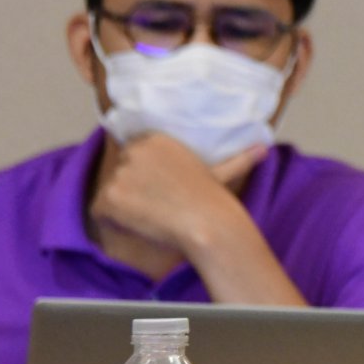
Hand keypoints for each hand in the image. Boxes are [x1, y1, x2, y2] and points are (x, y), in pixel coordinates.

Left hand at [91, 134, 265, 253]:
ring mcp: (121, 172)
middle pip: (120, 174)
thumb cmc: (215, 202)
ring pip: (110, 193)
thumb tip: (263, 149)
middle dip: (133, 191)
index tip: (162, 193)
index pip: (134, 157)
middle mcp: (135, 150)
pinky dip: (114, 222)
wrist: (207, 225)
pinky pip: (100, 211)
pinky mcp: (110, 195)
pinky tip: (140, 224)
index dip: (145, 178)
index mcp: (156, 139)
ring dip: (124, 208)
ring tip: (153, 216)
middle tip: (160, 206)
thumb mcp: (222, 173)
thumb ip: (237, 159)